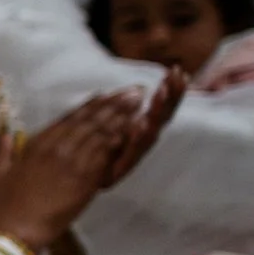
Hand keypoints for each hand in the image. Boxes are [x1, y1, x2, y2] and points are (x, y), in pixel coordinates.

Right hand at [0, 93, 136, 250]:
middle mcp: (57, 147)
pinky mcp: (86, 178)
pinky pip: (107, 153)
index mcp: (37, 144)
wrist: (17, 230)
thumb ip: (3, 150)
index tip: (105, 94)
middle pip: (90, 120)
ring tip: (138, 103)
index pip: (68, 118)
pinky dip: (121, 139)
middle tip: (133, 91)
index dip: (89, 105)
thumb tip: (5, 133)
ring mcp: (73, 162)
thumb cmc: (5, 205)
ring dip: (122, 116)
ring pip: (102, 132)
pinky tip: (134, 128)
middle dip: (114, 104)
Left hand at [100, 66, 183, 187]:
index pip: (162, 106)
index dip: (172, 90)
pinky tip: (141, 123)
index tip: (177, 71)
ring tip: (161, 92)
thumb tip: (138, 89)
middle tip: (175, 77)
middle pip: (163, 117)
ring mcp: (133, 155)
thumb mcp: (112, 126)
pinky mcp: (120, 169)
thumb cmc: (98, 153)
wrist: (76, 183)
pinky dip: (137, 138)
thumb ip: (123, 110)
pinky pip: (131, 152)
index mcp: (143, 129)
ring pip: (150, 131)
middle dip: (170, 97)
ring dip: (156, 111)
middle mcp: (142, 142)